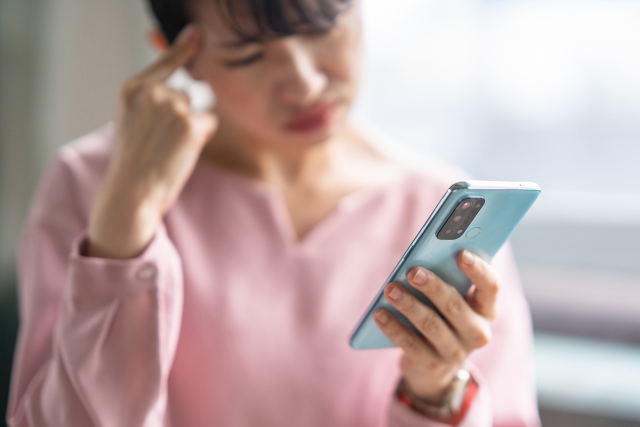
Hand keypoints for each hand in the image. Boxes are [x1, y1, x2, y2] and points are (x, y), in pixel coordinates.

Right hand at [87, 26, 217, 258]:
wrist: (132, 192)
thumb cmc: (134, 162)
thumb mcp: (134, 121)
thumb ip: (154, 100)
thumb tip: (189, 88)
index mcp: (132, 88)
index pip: (164, 62)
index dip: (182, 49)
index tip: (197, 35)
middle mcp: (152, 92)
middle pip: (184, 94)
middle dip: (181, 116)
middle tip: (160, 143)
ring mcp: (172, 106)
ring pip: (196, 109)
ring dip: (190, 127)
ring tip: (167, 148)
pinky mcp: (191, 124)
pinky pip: (208, 123)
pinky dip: (201, 138)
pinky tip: (181, 152)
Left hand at [374, 250, 499, 402]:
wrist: (435, 366)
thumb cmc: (443, 316)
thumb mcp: (453, 298)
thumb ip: (450, 275)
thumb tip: (432, 248)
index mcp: (486, 309)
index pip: (491, 286)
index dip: (478, 270)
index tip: (460, 253)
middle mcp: (477, 332)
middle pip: (455, 306)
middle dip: (433, 287)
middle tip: (412, 271)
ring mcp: (456, 352)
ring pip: (431, 324)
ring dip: (409, 305)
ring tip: (390, 289)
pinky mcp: (432, 364)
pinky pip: (410, 344)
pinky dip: (393, 327)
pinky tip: (379, 313)